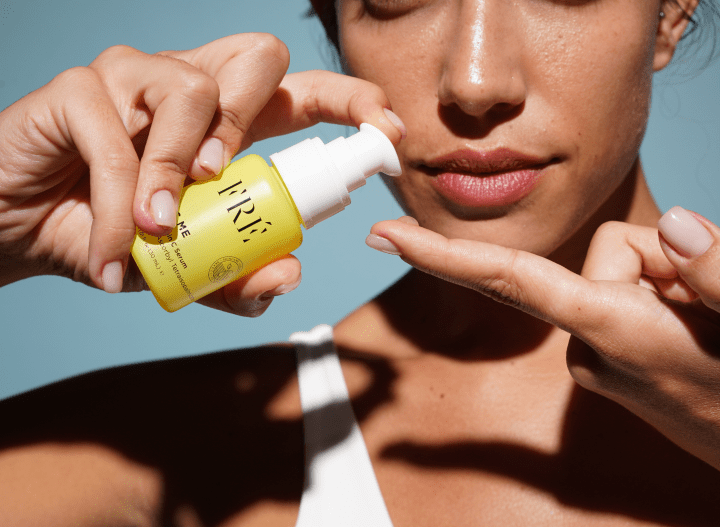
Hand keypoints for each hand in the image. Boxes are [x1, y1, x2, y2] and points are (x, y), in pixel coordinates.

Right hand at [0, 34, 403, 315]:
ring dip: (179, 173)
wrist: (23, 234)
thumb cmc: (113, 237)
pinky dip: (124, 201)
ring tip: (158, 229)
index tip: (387, 131)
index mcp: (230, 124)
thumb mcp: (184, 266)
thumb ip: (237, 274)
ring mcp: (136, 77)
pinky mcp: (81, 85)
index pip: (304, 93)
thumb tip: (291, 274)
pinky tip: (115, 247)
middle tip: (226, 177)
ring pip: (192, 91)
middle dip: (255, 116)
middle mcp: (189, 87)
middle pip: (262, 57)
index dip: (351, 102)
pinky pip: (119, 136)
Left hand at [366, 211, 719, 470]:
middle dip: (655, 262)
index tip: (385, 235)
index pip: (509, 278)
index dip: (443, 254)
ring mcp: (592, 352)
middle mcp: (588, 342)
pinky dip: (654, 295)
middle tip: (699, 305)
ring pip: (617, 268)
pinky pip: (618, 291)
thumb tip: (676, 230)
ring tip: (698, 318)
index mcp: (612, 329)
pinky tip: (682, 323)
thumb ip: (717, 271)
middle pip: (605, 253)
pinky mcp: (601, 352)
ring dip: (663, 280)